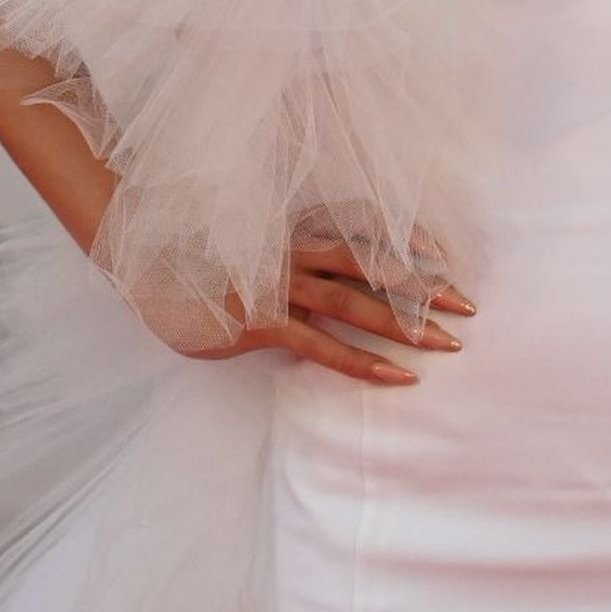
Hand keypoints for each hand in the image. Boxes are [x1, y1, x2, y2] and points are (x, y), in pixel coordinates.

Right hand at [172, 224, 473, 381]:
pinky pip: (322, 343)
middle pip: (375, 268)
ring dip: (406, 324)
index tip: (445, 253)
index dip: (406, 245)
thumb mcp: (242, 256)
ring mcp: (281, 286)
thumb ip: (279, 264)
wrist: (141, 265)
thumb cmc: (192, 265)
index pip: (363, 238)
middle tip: (469, 305)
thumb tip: (301, 286)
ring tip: (447, 343)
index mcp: (295, 236)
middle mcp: (296, 256)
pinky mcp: (264, 320)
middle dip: (425, 287)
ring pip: (358, 303)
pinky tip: (394, 374)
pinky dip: (362, 360)